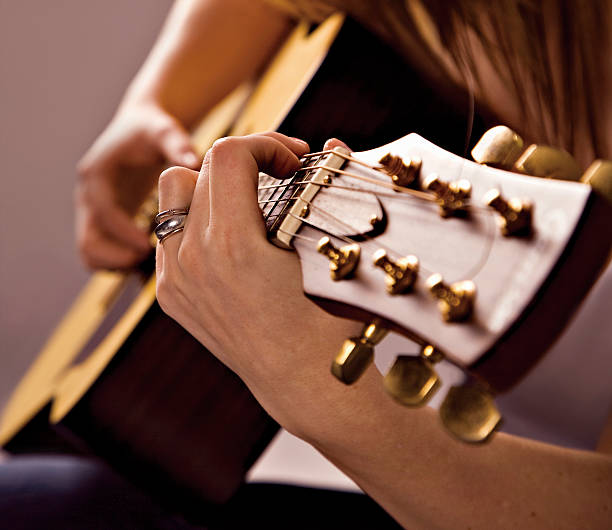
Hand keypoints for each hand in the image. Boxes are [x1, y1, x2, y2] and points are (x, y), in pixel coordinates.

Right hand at [76, 101, 200, 268]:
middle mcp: (88, 197)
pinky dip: (120, 262)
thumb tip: (193, 162)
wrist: (140, 128)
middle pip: (87, 242)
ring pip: (90, 253)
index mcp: (97, 175)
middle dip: (116, 257)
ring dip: (116, 264)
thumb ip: (177, 143)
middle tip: (150, 259)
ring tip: (150, 261)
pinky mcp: (104, 224)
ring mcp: (93, 213)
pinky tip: (150, 258)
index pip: (102, 212)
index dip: (124, 232)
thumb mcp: (164, 130)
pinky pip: (102, 253)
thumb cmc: (153, 129)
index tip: (148, 245)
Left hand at [155, 132, 360, 427]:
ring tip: (247, 206)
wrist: (304, 385)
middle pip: (200, 168)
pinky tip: (231, 242)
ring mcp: (175, 280)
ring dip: (210, 189)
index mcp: (233, 245)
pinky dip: (197, 224)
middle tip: (278, 178)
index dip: (266, 145)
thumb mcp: (333, 255)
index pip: (229, 155)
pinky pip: (170, 237)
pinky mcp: (172, 296)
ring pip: (173, 198)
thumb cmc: (329, 326)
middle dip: (244, 163)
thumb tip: (334, 144)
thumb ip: (326, 190)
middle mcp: (192, 259)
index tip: (293, 162)